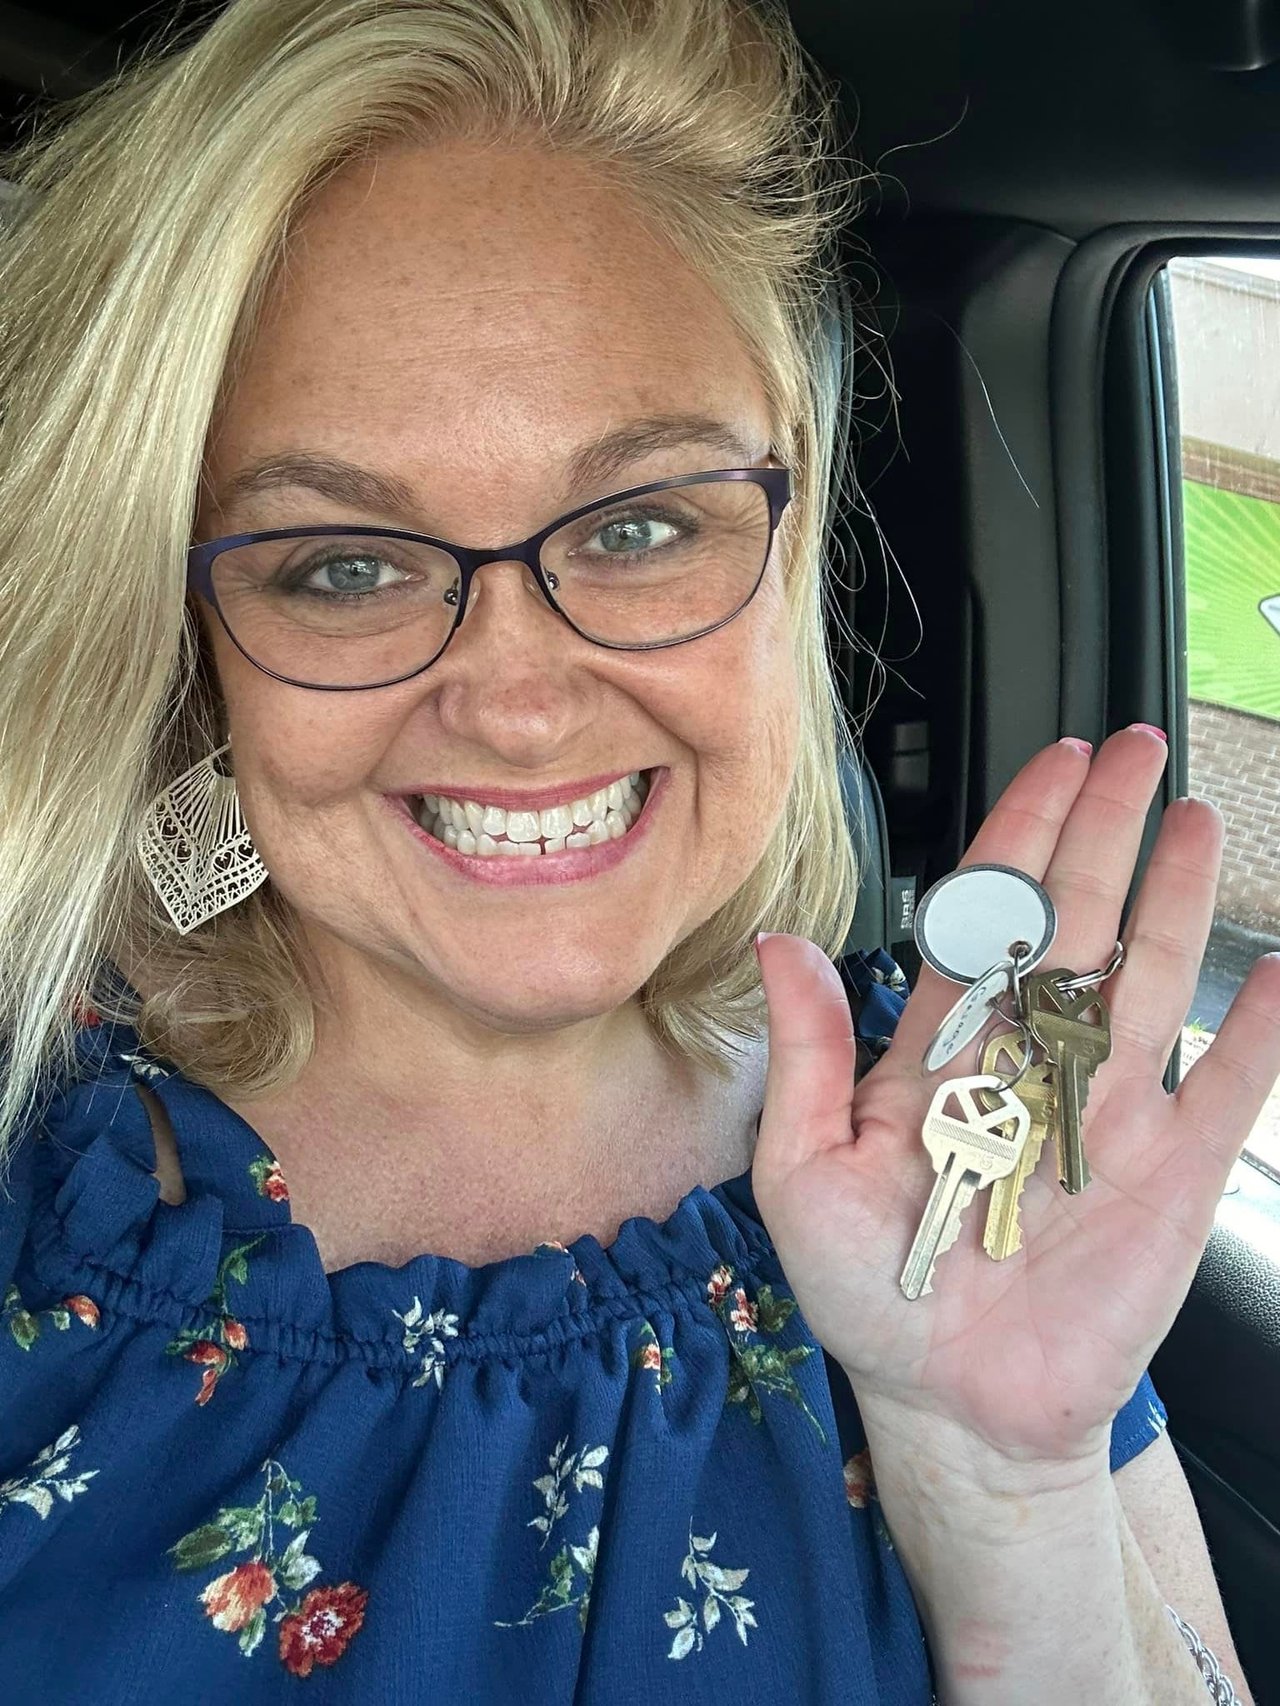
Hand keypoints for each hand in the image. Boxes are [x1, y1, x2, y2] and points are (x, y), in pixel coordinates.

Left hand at [751, 727, 1279, 1467]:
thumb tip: (783, 945)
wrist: (954, 1402)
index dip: (1023, 834)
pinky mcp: (1170, 1173)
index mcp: (949, 1046)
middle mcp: (1034, 1058)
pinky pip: (1228, 1086)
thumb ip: (807, 1056)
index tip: (1054, 762)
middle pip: (1079, 921)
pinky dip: (1261, 1029)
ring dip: (1176, 896)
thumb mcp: (806, 1172)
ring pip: (1151, 978)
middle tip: (1136, 746)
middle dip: (1105, 829)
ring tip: (1195, 816)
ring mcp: (1109, 1109)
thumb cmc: (869, 1290)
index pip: (993, 916)